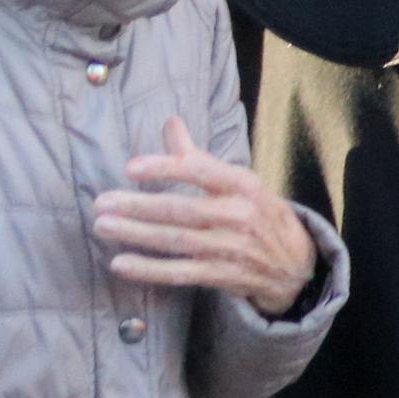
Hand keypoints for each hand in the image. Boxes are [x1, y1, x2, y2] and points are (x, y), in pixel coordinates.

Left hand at [93, 117, 318, 309]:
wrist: (297, 264)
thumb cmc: (258, 213)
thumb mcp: (240, 181)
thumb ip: (199, 156)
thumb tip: (170, 121)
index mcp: (244, 185)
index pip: (203, 172)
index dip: (166, 169)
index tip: (131, 168)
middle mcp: (240, 216)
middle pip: (183, 209)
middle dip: (139, 205)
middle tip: (101, 202)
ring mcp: (233, 248)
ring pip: (178, 240)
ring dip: (137, 234)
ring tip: (103, 226)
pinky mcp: (225, 276)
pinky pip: (182, 273)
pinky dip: (150, 270)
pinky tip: (121, 264)